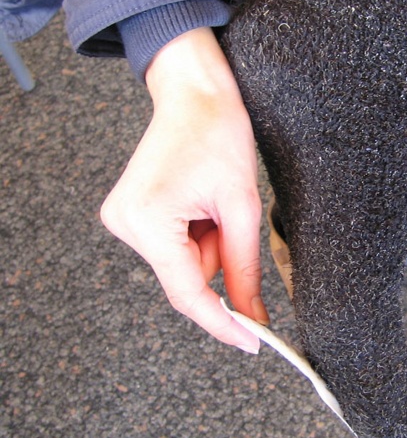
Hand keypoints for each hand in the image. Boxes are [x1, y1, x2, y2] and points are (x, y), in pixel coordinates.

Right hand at [100, 27, 268, 353]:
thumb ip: (244, 268)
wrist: (194, 95)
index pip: (188, 293)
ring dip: (208, 243)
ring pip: (182, 263)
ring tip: (213, 200)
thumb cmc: (218, 134)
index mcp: (148, 220)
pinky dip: (196, 236)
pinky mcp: (131, 214)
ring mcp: (123, 219)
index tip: (252, 342)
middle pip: (186, 277)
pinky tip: (199, 201)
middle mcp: (126, 224)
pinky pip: (173, 247)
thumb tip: (252, 315)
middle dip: (218, 258)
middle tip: (231, 218)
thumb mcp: (241, 206)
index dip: (223, 323)